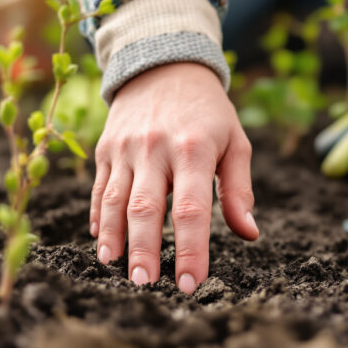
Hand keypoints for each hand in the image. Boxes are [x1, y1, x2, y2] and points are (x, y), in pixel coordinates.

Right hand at [90, 62, 257, 293]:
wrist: (163, 64)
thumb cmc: (208, 112)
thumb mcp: (235, 141)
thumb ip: (239, 189)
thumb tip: (249, 234)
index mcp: (194, 149)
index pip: (191, 208)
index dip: (190, 248)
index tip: (190, 283)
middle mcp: (155, 148)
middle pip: (145, 207)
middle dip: (144, 249)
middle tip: (145, 284)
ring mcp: (126, 147)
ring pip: (114, 199)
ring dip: (114, 237)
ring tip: (115, 267)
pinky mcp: (106, 148)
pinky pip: (99, 187)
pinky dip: (98, 216)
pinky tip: (101, 242)